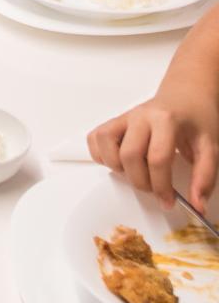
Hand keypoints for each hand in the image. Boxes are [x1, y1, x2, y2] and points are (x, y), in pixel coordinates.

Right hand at [89, 81, 218, 214]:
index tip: (168, 201)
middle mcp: (140, 116)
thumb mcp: (211, 148)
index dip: (162, 186)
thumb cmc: (197, 119)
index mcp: (165, 120)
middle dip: (140, 181)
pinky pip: (95, 138)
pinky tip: (119, 162)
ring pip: (104, 142)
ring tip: (136, 174)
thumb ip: (204, 178)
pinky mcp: (115, 121)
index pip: (157, 159)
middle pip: (128, 155)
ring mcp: (124, 117)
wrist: (185, 96)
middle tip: (155, 190)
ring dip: (116, 166)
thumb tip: (197, 206)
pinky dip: (101, 154)